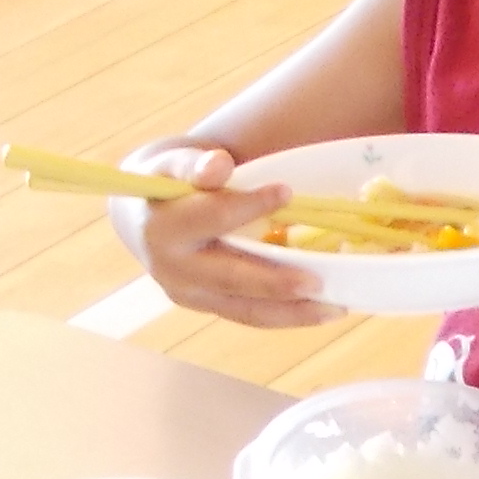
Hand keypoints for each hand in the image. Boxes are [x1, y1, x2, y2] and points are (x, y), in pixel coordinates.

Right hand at [115, 144, 336, 329]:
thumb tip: (219, 165)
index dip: (248, 204)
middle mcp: (173, 269)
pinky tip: (321, 310)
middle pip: (230, 278)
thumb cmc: (168, 181)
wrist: (142, 216)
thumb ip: (194, 164)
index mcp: (163, 228)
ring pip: (245, 309)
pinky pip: (250, 315)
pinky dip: (287, 315)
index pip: (211, 217)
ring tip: (335, 308)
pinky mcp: (208, 307)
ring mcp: (190, 295)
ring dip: (292, 312)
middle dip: (274, 282)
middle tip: (317, 283)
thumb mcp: (174, 163)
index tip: (286, 191)